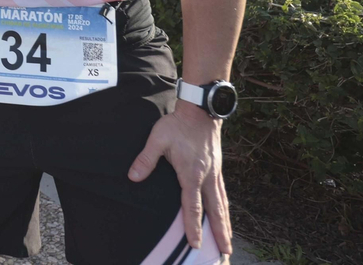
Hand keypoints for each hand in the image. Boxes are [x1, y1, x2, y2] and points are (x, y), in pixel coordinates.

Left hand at [129, 101, 231, 255]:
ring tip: (229, 243)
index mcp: (191, 173)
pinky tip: (225, 217)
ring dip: (226, 225)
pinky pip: (223, 195)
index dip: (193, 226)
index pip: (192, 206)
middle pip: (215, 211)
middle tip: (226, 253)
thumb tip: (133, 177)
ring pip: (222, 205)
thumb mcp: (157, 139)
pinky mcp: (217, 170)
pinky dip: (225, 210)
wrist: (200, 111)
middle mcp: (207, 178)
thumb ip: (146, 159)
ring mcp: (215, 174)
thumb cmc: (177, 125)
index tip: (196, 244)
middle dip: (220, 233)